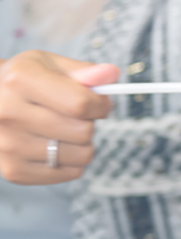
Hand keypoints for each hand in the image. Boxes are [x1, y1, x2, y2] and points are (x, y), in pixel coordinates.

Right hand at [0, 51, 117, 184]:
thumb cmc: (23, 83)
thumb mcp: (49, 65)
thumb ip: (84, 71)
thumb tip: (111, 74)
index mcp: (20, 80)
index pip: (81, 104)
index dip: (100, 104)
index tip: (98, 103)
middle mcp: (9, 113)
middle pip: (84, 131)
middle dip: (89, 122)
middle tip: (73, 116)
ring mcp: (9, 145)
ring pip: (82, 155)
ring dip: (83, 144)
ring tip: (63, 130)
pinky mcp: (14, 171)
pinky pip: (72, 173)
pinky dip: (72, 162)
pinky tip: (54, 146)